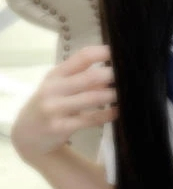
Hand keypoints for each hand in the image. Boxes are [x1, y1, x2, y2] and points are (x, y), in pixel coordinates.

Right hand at [10, 45, 117, 165]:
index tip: (120, 52)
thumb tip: (114, 71)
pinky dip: (107, 114)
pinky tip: (118, 111)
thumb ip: (82, 77)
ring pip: (93, 98)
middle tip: (130, 74)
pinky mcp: (60, 127)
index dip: (103, 52)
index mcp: (56, 74)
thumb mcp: (59, 86)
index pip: (82, 57)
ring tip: (128, 91)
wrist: (26, 136)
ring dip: (113, 95)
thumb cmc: (50, 104)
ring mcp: (55, 109)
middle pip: (90, 77)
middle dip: (113, 75)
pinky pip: (90, 119)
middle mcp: (54, 89)